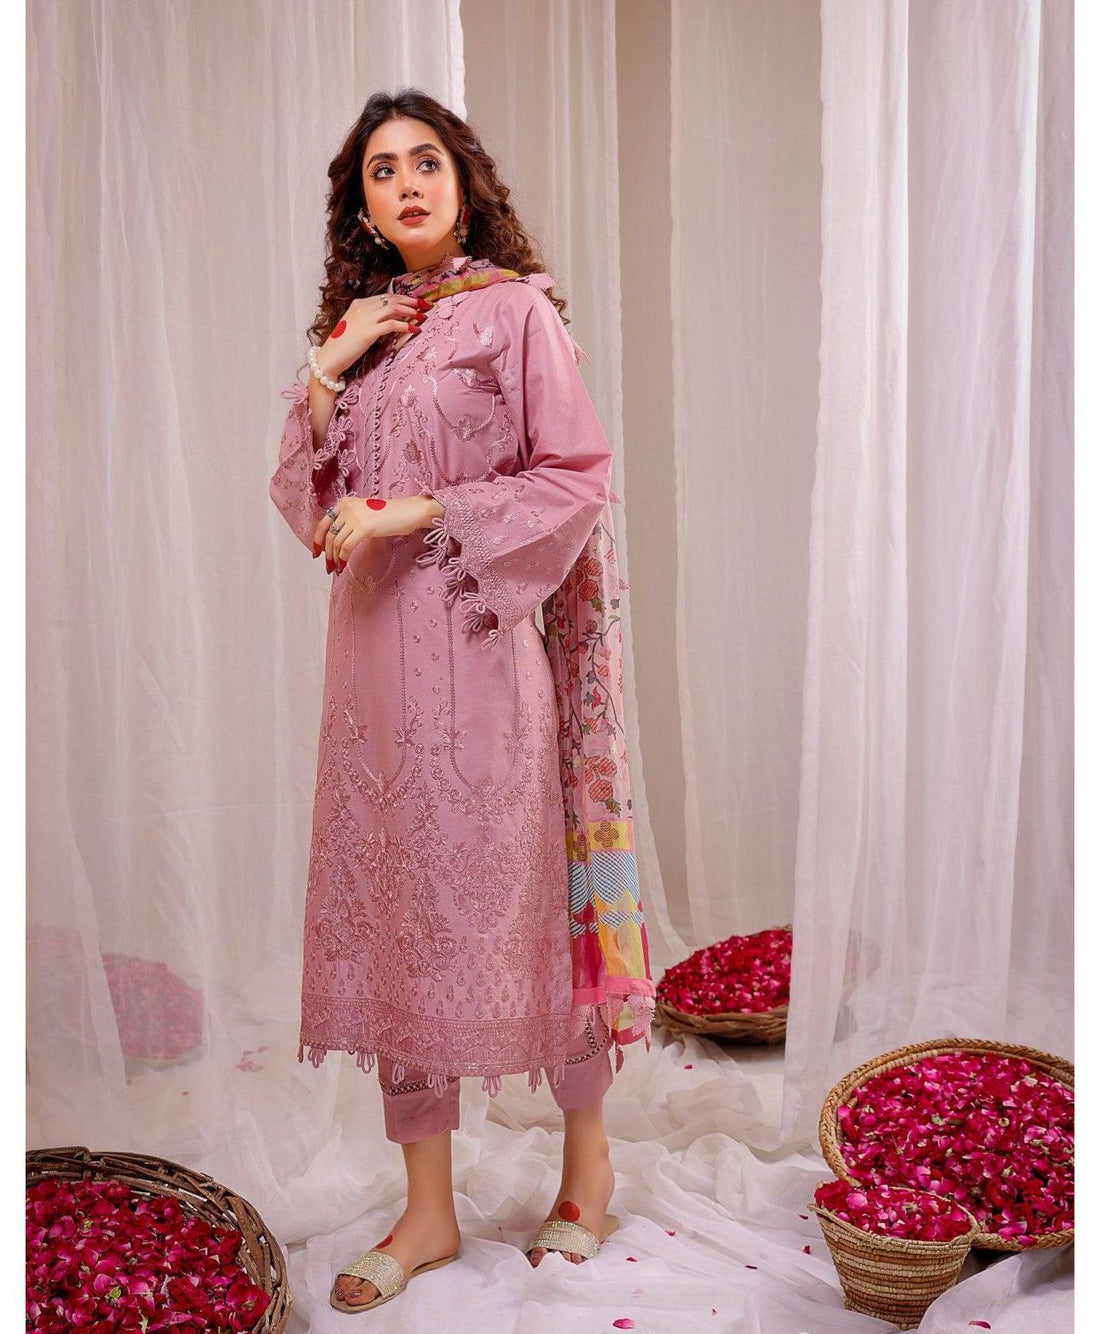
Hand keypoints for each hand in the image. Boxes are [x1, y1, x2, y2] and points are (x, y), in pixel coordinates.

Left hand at [312, 494, 440, 571]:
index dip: (317, 540)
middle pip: (329, 535)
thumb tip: (338, 540)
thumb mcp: (364, 512)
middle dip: (326, 553)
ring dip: (334, 559)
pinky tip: (343, 566)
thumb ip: (349, 520)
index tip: (317, 553)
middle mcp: (346, 508)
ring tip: (336, 569)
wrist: (409, 511)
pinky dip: (342, 559)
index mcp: (344, 502)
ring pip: (336, 542)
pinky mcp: (363, 527)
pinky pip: (346, 547)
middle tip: (328, 566)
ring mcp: (354, 517)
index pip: (324, 523)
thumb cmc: (391, 514)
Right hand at [315, 292, 430, 380]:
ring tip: (423, 316)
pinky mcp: (369, 332)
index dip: (403, 298)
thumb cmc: (342, 345)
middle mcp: (363, 307)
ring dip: (411, 311)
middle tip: (426, 305)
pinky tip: (414, 329)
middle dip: (411, 302)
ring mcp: (366, 318)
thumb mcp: (355, 326)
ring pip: (394, 308)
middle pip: (392, 299)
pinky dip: (406, 325)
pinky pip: (392, 324)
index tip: (416, 302)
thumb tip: (387, 320)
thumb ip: (369, 320)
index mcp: (359, 304)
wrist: (329, 358)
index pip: (386, 297)